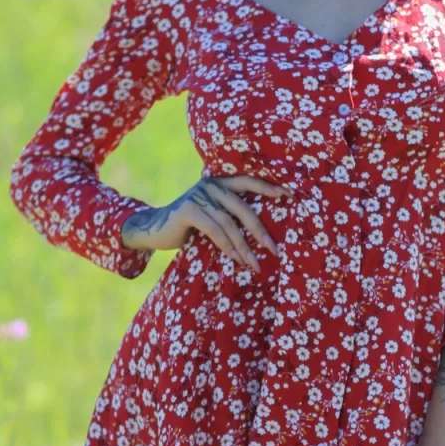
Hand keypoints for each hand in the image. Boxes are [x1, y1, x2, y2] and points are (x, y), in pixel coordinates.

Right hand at [121, 174, 293, 270]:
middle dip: (260, 231)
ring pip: (229, 223)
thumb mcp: (212, 215)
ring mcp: (199, 196)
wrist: (155, 229)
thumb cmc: (190, 226)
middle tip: (274, 250)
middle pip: (243, 208)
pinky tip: (235, 258)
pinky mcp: (188, 210)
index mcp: (220, 182)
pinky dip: (227, 246)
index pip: (248, 181)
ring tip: (254, 264)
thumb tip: (263, 233)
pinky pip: (214, 230)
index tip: (289, 195)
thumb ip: (230, 214)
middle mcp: (211, 185)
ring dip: (244, 246)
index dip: (268, 187)